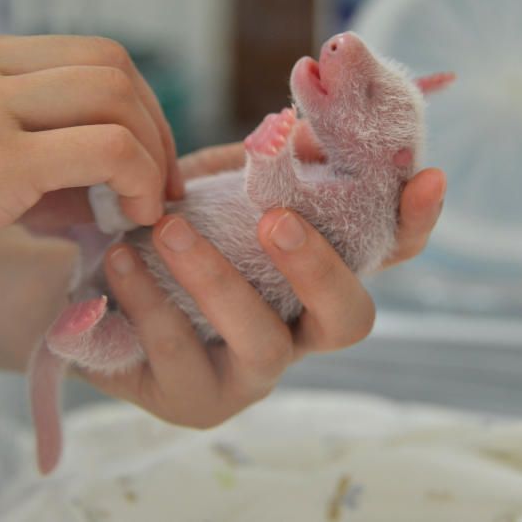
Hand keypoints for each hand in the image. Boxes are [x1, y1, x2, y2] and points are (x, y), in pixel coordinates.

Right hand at [0, 21, 179, 335]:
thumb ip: (1, 150)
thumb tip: (86, 187)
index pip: (73, 54)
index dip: (126, 106)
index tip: (138, 160)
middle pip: (108, 63)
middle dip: (153, 123)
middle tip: (157, 183)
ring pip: (115, 93)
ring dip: (151, 152)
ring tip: (144, 206)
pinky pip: (106, 148)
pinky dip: (138, 178)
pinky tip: (128, 217)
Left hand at [80, 141, 445, 427]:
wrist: (93, 291)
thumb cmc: (170, 234)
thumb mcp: (216, 190)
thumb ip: (263, 165)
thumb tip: (306, 122)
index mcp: (315, 275)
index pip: (387, 254)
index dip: (414, 222)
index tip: (428, 176)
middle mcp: (299, 330)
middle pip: (349, 319)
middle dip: (319, 268)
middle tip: (276, 221)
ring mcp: (252, 373)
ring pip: (263, 342)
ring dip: (218, 280)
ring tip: (169, 229)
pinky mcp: (195, 399)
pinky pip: (181, 355)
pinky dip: (150, 301)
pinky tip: (120, 260)